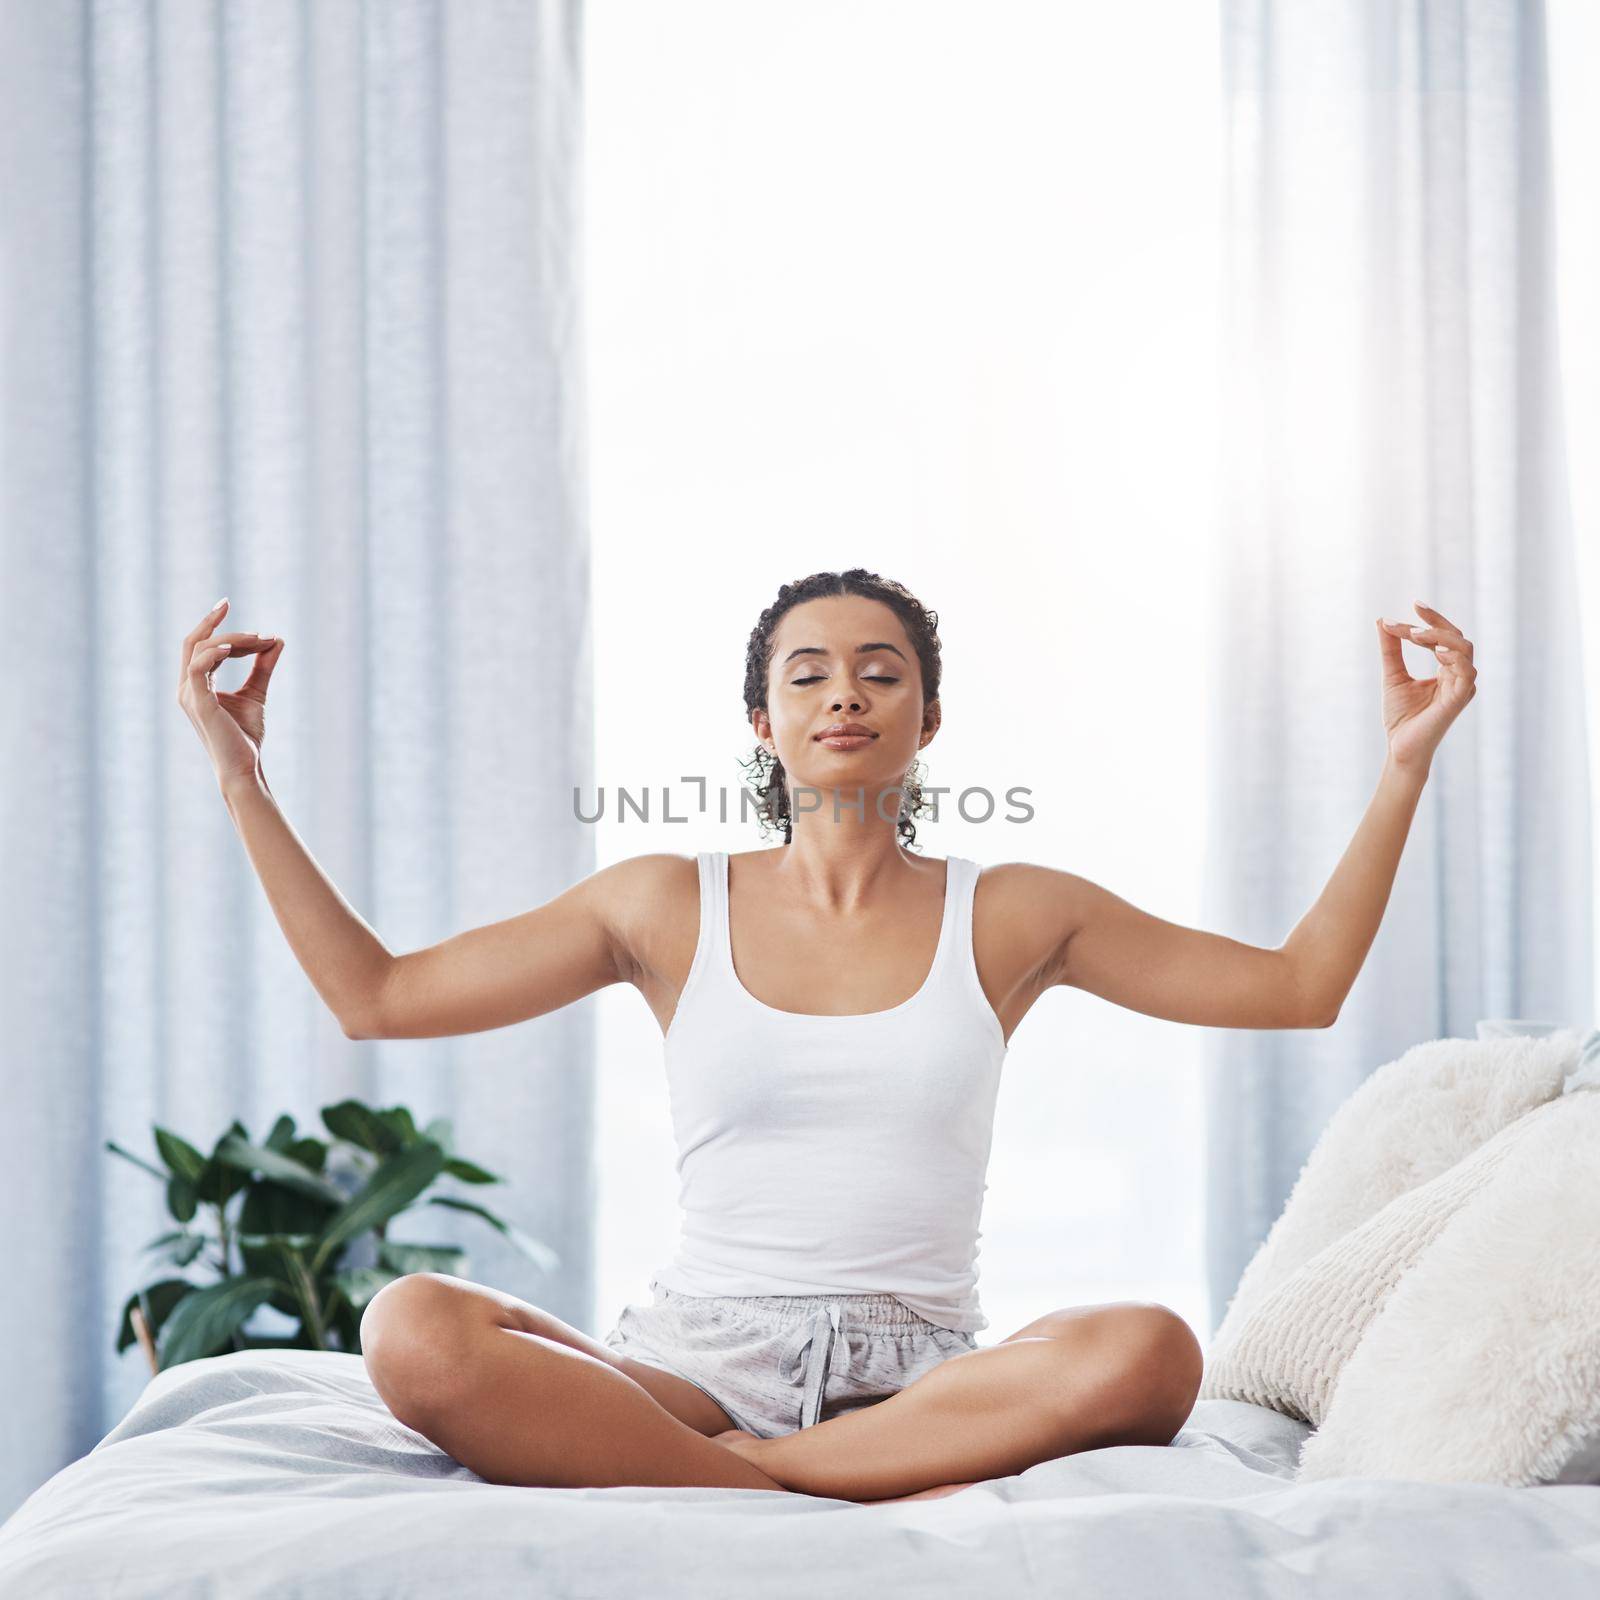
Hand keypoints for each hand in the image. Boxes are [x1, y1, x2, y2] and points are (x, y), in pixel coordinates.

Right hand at [176, 597, 283, 785]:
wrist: (245, 767)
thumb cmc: (245, 735)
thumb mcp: (257, 693)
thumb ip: (263, 667)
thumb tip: (277, 640)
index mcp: (196, 684)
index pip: (204, 647)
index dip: (226, 631)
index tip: (254, 628)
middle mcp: (187, 687)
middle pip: (194, 642)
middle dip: (212, 621)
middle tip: (231, 606)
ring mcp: (190, 695)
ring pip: (199, 649)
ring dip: (230, 638)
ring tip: (259, 639)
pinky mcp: (199, 703)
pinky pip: (198, 668)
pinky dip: (214, 652)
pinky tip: (236, 647)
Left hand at [1376, 602, 1477, 772]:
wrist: (1400, 748)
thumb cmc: (1401, 717)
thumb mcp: (1393, 676)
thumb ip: (1391, 649)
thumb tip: (1381, 620)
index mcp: (1448, 670)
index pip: (1445, 636)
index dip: (1430, 620)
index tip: (1410, 607)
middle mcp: (1459, 675)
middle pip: (1457, 637)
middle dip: (1434, 623)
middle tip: (1411, 614)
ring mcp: (1462, 686)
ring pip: (1463, 649)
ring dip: (1439, 637)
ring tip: (1414, 634)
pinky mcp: (1459, 699)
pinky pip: (1466, 672)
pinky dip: (1453, 657)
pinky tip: (1436, 650)